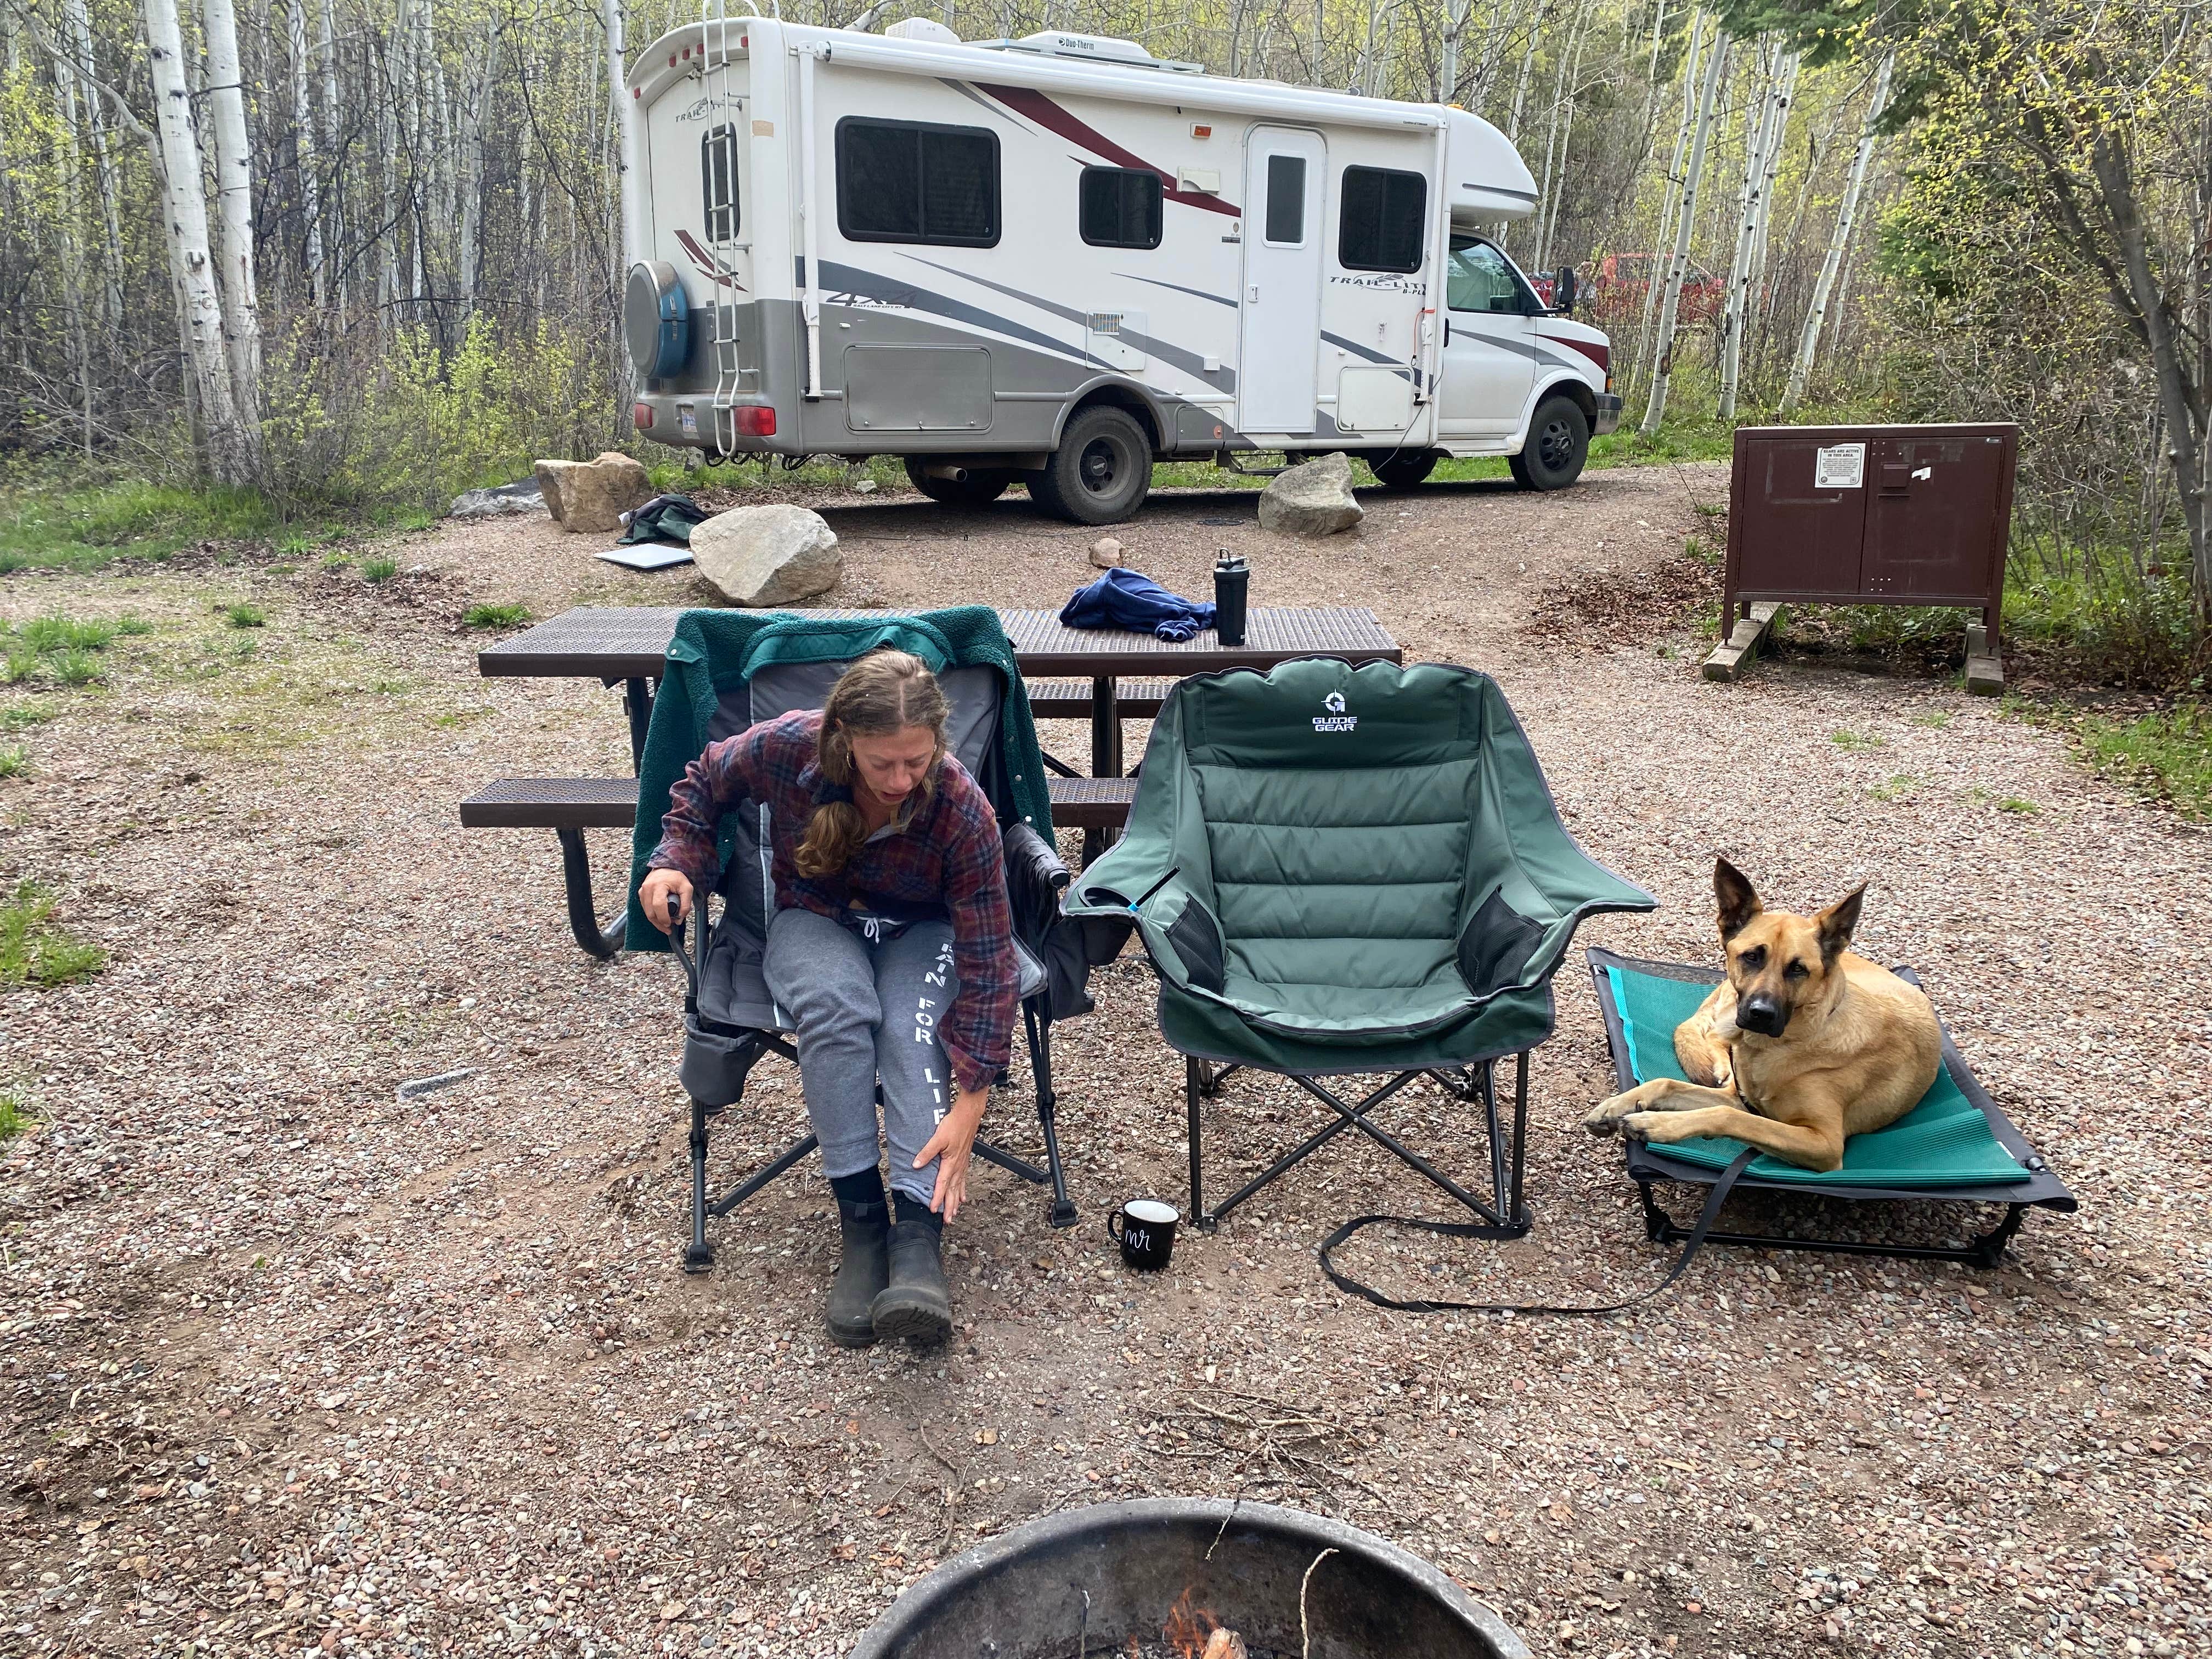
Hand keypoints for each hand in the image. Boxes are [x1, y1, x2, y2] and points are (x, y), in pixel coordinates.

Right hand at [639, 868, 693, 931]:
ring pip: (647, 913)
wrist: (666, 867)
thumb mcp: (687, 888)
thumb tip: (679, 919)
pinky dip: (653, 916)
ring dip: (656, 922)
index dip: (664, 917)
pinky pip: (646, 910)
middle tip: (669, 927)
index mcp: (658, 885)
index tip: (670, 924)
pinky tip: (661, 918)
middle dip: (660, 923)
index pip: (658, 905)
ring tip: (666, 924)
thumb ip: (686, 904)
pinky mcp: (641, 894)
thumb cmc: (676, 877)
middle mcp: (647, 888)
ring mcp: (642, 891)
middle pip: (650, 913)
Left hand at [915, 1087, 987, 1221]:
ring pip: (959, 1187)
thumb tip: (915, 1164)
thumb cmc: (954, 1125)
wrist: (968, 1116)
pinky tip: (963, 1197)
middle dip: (949, 1207)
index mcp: (950, 1163)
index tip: (933, 1209)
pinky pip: (964, 1180)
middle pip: (953, 1191)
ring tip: (954, 1214)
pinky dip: (963, 1190)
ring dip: (956, 1201)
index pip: (942, 1185)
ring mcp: (963, 1165)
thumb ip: (926, 1153)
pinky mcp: (965, 1161)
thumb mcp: (937, 1138)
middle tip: (947, 1220)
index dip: (938, 1198)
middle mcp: (958, 1167)